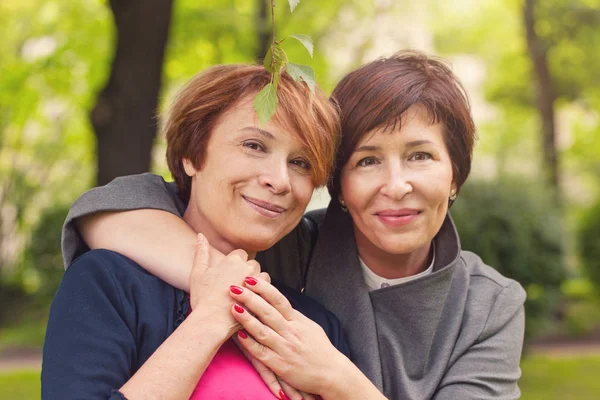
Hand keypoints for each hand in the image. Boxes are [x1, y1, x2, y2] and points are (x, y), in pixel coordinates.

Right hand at [188, 234, 260, 334]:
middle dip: (247, 273)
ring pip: (263, 277)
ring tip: (245, 295)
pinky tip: (252, 303)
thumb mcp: (197, 273)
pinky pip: (268, 292)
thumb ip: (201, 252)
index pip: (240, 254)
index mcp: (233, 260)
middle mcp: (248, 268)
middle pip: (252, 264)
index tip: (229, 276)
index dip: (234, 265)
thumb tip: (200, 235)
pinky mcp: (264, 296)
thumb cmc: (202, 299)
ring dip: (257, 283)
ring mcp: (257, 282)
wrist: (210, 322)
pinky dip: (262, 295)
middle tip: (236, 287)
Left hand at [228, 277, 346, 395]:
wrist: (332, 374)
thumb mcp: (310, 327)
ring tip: (233, 307)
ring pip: (262, 330)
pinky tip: (238, 335)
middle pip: (267, 312)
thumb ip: (294, 316)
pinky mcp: (280, 365)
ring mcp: (285, 349)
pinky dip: (250, 344)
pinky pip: (262, 353)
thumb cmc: (320, 349)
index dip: (264, 288)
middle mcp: (291, 332)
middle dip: (250, 298)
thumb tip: (279, 302)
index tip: (250, 278)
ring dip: (246, 318)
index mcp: (297, 321)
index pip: (279, 300)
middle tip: (234, 287)